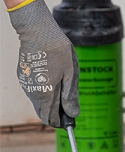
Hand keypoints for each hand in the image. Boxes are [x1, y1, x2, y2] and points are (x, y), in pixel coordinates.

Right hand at [8, 0, 79, 126]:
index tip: (69, 118)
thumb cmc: (58, 50)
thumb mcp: (71, 74)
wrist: (37, 30)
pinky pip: (35, 90)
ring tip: (63, 83)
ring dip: (51, 99)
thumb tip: (73, 114)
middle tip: (69, 102)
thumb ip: (71, 96)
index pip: (49, 119)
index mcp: (45, 94)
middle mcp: (32, 92)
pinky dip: (45, 90)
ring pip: (39, 101)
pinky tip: (53, 76)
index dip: (60, 121)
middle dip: (56, 111)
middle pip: (43, 112)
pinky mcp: (23, 76)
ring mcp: (26, 84)